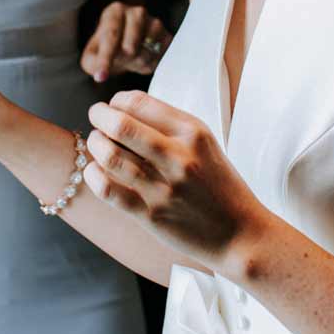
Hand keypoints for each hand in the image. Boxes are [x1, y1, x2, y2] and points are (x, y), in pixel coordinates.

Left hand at [81, 2, 171, 81]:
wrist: (128, 43)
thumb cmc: (107, 48)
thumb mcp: (92, 55)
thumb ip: (93, 63)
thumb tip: (101, 74)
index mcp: (115, 11)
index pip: (111, 36)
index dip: (105, 59)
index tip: (101, 77)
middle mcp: (137, 12)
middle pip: (130, 47)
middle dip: (122, 60)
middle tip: (119, 61)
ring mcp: (155, 23)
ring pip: (146, 54)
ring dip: (136, 64)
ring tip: (131, 60)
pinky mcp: (168, 36)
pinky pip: (159, 58)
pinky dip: (150, 65)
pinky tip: (144, 60)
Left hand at [83, 90, 272, 275]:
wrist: (240, 233)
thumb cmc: (220, 187)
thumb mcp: (206, 146)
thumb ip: (172, 127)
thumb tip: (129, 110)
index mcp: (194, 133)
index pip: (141, 102)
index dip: (118, 100)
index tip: (114, 105)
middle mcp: (178, 157)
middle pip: (121, 125)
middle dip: (100, 116)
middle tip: (95, 115)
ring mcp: (164, 187)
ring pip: (111, 156)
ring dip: (95, 144)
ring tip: (95, 142)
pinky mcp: (151, 215)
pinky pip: (108, 190)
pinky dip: (93, 176)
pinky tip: (93, 171)